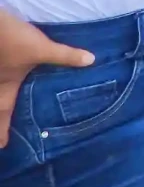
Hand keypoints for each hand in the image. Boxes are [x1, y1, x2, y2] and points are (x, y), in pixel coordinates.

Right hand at [0, 10, 93, 146]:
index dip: (2, 131)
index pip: (2, 114)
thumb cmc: (12, 40)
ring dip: (0, 102)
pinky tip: (7, 79)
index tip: (3, 146)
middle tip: (0, 134)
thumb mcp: (41, 48)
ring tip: (4, 110)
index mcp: (4, 87)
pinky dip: (1, 86)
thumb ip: (64, 56)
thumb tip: (91, 61)